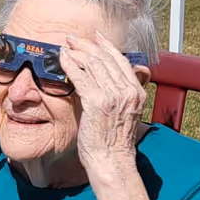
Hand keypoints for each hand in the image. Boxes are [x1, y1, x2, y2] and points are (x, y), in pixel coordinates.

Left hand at [60, 32, 148, 177]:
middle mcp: (127, 91)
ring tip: (66, 46)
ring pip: (93, 64)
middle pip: (105, 58)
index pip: (121, 61)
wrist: (112, 161)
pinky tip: (62, 59)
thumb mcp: (127, 113)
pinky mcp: (96, 102)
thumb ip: (120, 95)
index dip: (107, 46)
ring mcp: (112, 96)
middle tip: (73, 38)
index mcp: (137, 92)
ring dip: (77, 52)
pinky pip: (80, 77)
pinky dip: (70, 65)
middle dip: (87, 45)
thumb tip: (107, 81)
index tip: (96, 37)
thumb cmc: (114, 142)